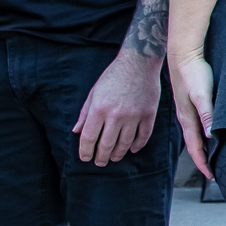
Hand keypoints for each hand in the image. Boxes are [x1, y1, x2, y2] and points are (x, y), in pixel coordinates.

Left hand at [74, 47, 163, 166]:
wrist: (139, 62)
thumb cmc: (113, 76)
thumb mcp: (94, 92)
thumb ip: (85, 113)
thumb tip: (76, 131)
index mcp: (99, 109)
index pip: (88, 138)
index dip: (85, 151)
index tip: (85, 158)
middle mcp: (116, 115)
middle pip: (106, 144)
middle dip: (101, 157)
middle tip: (99, 162)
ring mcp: (134, 116)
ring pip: (125, 143)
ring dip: (118, 154)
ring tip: (114, 157)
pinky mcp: (149, 114)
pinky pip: (143, 136)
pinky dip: (138, 145)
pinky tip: (132, 149)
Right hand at [168, 52, 215, 178]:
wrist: (182, 54)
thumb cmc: (194, 73)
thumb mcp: (202, 94)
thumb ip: (207, 114)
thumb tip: (210, 136)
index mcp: (188, 119)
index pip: (195, 147)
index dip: (203, 162)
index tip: (211, 176)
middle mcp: (186, 117)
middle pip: (194, 144)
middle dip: (203, 159)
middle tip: (213, 172)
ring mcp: (186, 110)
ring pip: (195, 135)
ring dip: (202, 147)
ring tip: (212, 157)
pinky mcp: (189, 102)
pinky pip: (195, 125)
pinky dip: (202, 134)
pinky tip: (208, 133)